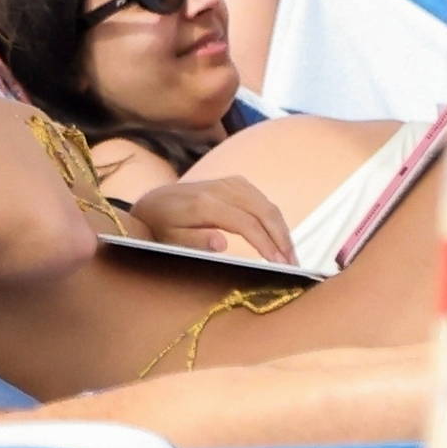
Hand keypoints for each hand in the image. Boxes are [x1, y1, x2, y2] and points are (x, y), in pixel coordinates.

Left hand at [130, 178, 297, 264]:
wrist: (153, 203)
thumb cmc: (160, 228)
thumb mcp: (169, 240)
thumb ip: (194, 241)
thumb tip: (221, 244)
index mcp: (205, 203)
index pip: (246, 223)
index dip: (266, 243)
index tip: (280, 264)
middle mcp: (220, 188)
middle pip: (263, 210)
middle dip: (282, 238)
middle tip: (294, 264)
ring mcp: (229, 183)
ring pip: (266, 204)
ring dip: (282, 229)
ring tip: (291, 255)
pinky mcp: (233, 183)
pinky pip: (261, 199)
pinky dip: (274, 218)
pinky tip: (279, 237)